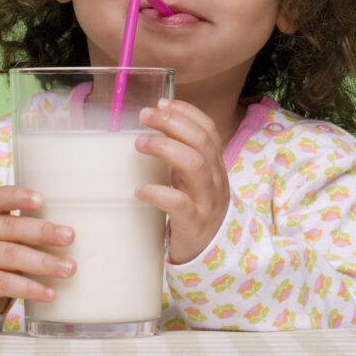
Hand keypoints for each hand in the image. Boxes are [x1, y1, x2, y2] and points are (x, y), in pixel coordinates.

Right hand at [0, 185, 75, 320]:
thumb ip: (30, 231)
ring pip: (10, 256)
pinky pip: (3, 283)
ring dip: (43, 262)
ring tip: (69, 269)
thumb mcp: (7, 238)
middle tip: (70, 237)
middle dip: (43, 232)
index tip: (40, 200)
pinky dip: (29, 288)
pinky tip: (49, 293)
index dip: (18, 196)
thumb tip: (75, 235)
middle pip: (11, 227)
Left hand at [135, 99, 230, 264]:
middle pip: (201, 141)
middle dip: (172, 123)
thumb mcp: (194, 180)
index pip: (208, 129)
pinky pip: (180, 205)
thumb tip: (152, 127)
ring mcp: (207, 201)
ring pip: (194, 166)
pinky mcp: (194, 224)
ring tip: (140, 143)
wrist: (214, 253)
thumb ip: (181, 157)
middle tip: (144, 116)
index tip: (161, 103)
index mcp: (216, 164)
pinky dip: (158, 193)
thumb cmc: (197, 209)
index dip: (186, 112)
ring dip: (165, 148)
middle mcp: (215, 179)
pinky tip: (140, 190)